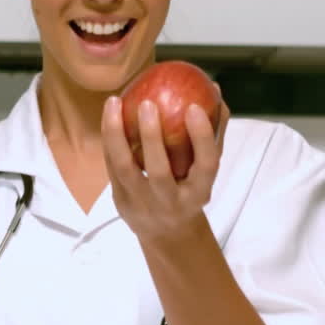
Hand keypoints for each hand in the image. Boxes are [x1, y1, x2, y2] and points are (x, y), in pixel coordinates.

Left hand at [101, 87, 230, 243]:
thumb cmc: (189, 190)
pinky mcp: (120, 200)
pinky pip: (111, 165)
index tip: (194, 107)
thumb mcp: (206, 169)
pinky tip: (110, 113)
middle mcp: (170, 202)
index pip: (206, 165)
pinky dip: (109, 138)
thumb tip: (215, 91)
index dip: (201, 137)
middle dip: (152, 136)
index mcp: (200, 192)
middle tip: (147, 103)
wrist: (167, 233)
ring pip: (124, 168)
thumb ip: (213, 133)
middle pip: (159, 171)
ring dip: (116, 133)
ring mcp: (141, 203)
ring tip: (115, 101)